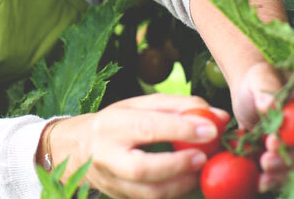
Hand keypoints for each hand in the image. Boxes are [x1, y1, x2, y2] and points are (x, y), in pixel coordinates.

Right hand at [45, 94, 228, 198]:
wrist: (77, 149)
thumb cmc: (116, 122)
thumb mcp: (138, 105)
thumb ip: (176, 106)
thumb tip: (216, 114)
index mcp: (112, 123)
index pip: (148, 125)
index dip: (181, 128)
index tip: (210, 128)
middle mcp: (108, 154)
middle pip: (142, 167)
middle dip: (177, 164)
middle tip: (203, 157)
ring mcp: (112, 181)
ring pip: (148, 192)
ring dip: (180, 184)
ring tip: (199, 171)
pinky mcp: (119, 197)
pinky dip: (173, 193)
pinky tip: (187, 181)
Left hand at [229, 61, 293, 192]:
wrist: (251, 98)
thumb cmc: (259, 81)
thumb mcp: (259, 76)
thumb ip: (265, 87)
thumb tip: (268, 106)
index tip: (274, 140)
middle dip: (293, 157)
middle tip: (267, 159)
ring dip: (285, 171)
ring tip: (263, 167)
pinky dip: (279, 178)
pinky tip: (263, 181)